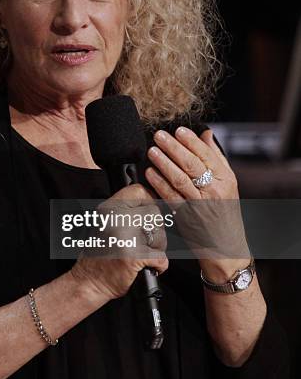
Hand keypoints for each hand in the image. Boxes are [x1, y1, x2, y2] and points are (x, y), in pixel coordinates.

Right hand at [70, 183, 167, 300]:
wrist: (88, 281)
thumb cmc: (98, 254)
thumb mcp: (105, 223)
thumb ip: (125, 211)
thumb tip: (151, 202)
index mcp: (109, 209)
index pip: (138, 191)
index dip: (149, 200)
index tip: (149, 212)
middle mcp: (116, 220)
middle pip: (154, 213)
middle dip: (155, 229)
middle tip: (145, 241)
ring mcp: (126, 237)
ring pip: (161, 235)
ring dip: (157, 248)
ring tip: (142, 254)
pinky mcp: (134, 256)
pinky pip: (161, 257)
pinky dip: (158, 265)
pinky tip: (146, 266)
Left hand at [145, 127, 249, 262]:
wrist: (226, 247)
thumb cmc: (225, 213)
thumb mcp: (228, 183)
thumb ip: (215, 157)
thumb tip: (206, 133)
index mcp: (225, 179)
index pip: (207, 155)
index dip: (191, 141)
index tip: (178, 130)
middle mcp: (214, 191)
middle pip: (192, 165)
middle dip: (174, 148)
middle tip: (159, 136)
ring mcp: (199, 205)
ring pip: (180, 180)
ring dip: (164, 163)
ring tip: (152, 151)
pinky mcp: (186, 217)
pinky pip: (170, 197)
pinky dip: (159, 184)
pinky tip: (150, 173)